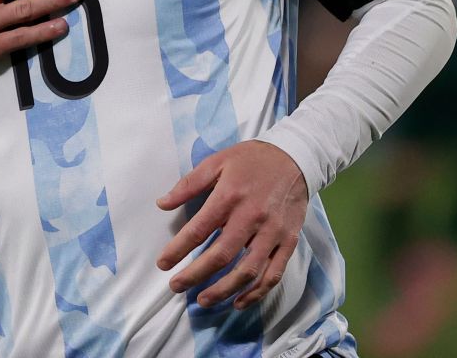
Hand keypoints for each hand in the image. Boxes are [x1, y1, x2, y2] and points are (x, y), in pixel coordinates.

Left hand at [156, 140, 307, 308]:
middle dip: (195, 275)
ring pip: (247, 271)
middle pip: (221, 255)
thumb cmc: (251, 160)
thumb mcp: (217, 161)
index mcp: (230, 195)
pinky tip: (239, 301)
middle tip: (176, 286)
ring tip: (202, 299)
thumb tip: (162, 203)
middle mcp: (251, 217)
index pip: (199, 229)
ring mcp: (272, 232)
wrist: (294, 157)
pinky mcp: (288, 241)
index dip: (178, 249)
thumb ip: (189, 184)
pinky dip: (256, 292)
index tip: (163, 263)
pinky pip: (273, 273)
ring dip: (223, 290)